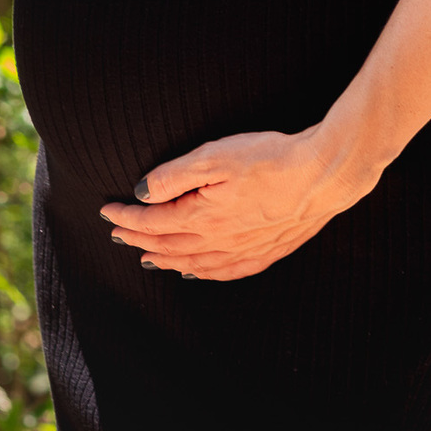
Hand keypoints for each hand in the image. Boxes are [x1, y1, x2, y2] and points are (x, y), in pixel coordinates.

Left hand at [98, 126, 380, 281]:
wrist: (323, 176)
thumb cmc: (270, 159)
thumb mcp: (215, 156)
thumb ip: (174, 176)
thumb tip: (141, 193)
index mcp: (201, 217)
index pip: (152, 222)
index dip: (126, 217)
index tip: (107, 211)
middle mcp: (217, 242)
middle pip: (168, 246)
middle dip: (139, 239)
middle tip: (119, 234)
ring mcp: (242, 251)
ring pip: (192, 264)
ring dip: (165, 260)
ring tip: (148, 256)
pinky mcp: (264, 253)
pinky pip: (222, 272)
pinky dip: (200, 274)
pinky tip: (195, 272)